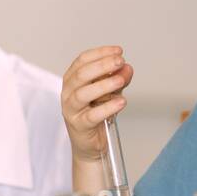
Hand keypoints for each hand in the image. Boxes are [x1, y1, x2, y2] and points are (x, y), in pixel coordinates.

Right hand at [61, 46, 133, 162]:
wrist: (91, 144)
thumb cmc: (97, 114)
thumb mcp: (110, 92)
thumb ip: (119, 79)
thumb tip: (127, 68)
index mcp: (72, 80)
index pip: (82, 61)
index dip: (100, 53)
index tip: (118, 51)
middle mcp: (68, 93)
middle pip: (82, 74)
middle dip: (102, 65)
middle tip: (120, 62)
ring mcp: (71, 109)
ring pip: (84, 94)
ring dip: (104, 85)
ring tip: (121, 80)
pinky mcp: (79, 125)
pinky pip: (92, 115)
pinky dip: (108, 108)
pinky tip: (121, 102)